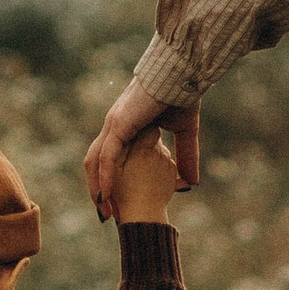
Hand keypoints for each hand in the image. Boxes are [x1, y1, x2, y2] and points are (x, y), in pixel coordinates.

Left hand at [83, 76, 199, 222]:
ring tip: (106, 213)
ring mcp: (113, 125)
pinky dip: (104, 178)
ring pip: (96, 163)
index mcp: (125, 126)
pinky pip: (106, 157)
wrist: (182, 74)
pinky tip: (105, 197)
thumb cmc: (182, 96)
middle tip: (108, 215)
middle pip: (97, 163)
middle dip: (100, 190)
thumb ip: (186, 156)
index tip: (119, 205)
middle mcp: (114, 126)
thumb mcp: (185, 133)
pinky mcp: (119, 125)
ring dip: (98, 189)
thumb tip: (192, 183)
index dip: (112, 181)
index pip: (111, 158)